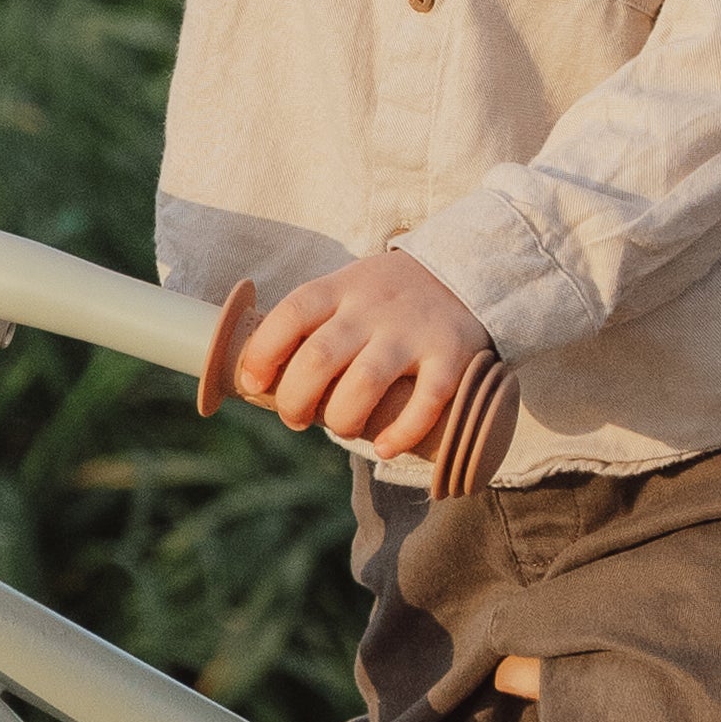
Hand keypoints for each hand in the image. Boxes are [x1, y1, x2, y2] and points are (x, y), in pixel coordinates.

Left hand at [234, 247, 491, 461]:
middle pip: (319, 357)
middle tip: (296, 417)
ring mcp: (413, 332)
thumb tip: (260, 376)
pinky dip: (402, 432)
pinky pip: (425, 401)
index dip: (263, 353)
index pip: (290, 315)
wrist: (467, 273)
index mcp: (341, 288)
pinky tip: (386, 447)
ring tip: (342, 428)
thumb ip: (313, 325)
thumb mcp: (347, 290)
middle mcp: (373, 308)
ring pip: (365, 382)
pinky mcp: (451, 356)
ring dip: (342, 419)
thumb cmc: (388, 297)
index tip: (253, 382)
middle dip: (295, 400)